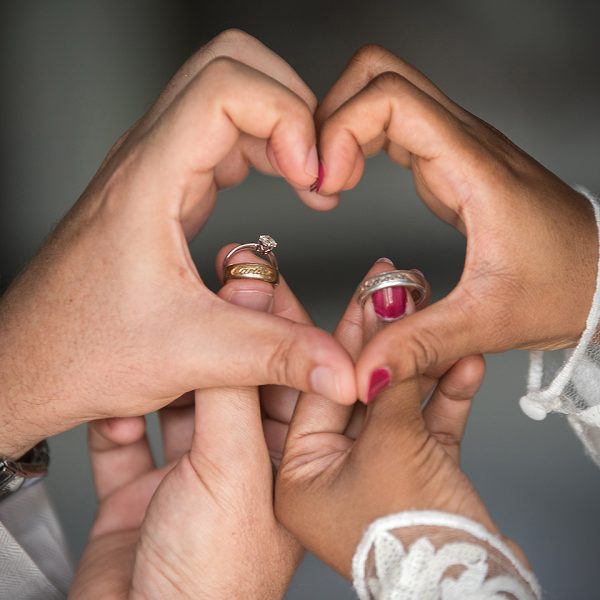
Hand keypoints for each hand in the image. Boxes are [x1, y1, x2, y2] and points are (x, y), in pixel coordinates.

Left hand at [0, 30, 355, 458]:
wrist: (29, 365)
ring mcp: (153, 172)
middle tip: (320, 166)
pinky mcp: (162, 192)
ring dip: (280, 127)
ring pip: (225, 99)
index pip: (226, 86)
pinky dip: (264, 150)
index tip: (313, 175)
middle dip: (291, 105)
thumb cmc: (79, 352)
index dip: (286, 116)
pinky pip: (219, 139)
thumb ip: (276, 356)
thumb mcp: (191, 354)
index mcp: (146, 182)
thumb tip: (340, 368)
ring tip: (313, 183)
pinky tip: (285, 190)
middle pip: (228, 68)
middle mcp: (146, 161)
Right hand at [70, 245, 308, 598]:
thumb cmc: (211, 579)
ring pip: (182, 406)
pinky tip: (119, 395)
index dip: (288, 324)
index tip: (279, 275)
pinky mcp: (140, 495)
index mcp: (285, 466)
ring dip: (171, 371)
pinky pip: (125, 441)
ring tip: (168, 321)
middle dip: (231, 333)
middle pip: (238, 382)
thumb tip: (252, 306)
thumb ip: (236, 388)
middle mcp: (242, 468)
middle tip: (228, 274)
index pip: (296, 377)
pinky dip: (118, 418)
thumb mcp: (231, 468)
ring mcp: (189, 480)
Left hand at [275, 259, 528, 577]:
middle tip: (393, 290)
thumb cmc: (407, 543)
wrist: (473, 593)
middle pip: (355, 390)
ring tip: (433, 316)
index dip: (338, 334)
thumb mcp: (387, 447)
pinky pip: (425, 427)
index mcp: (297, 476)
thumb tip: (378, 318)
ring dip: (419, 363)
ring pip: (394, 404)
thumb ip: (383, 381)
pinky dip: (445, 397)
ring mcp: (374, 475)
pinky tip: (463, 362)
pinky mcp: (415, 478)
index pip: (315, 387)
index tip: (354, 294)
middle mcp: (329, 475)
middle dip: (380, 340)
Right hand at [315, 44, 596, 400]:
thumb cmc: (567, 284)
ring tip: (328, 186)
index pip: (389, 98)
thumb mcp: (488, 321)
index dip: (340, 130)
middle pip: (379, 74)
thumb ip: (420, 344)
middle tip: (316, 176)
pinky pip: (394, 125)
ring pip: (383, 93)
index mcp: (473, 167)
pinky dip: (358, 143)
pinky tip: (351, 186)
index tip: (326, 186)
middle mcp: (463, 142)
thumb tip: (365, 371)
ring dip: (341, 128)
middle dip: (331, 116)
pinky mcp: (451, 162)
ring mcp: (456, 147)